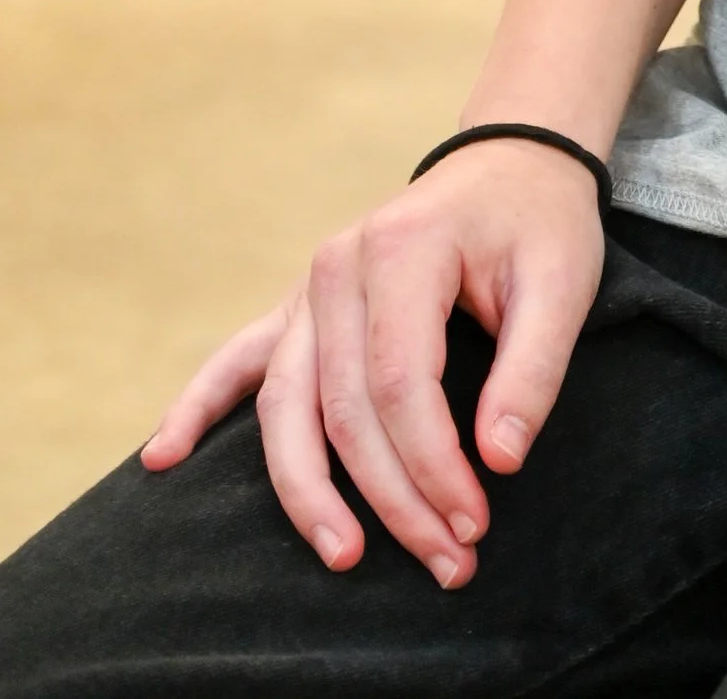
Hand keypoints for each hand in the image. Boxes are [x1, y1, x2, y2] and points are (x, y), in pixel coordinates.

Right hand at [140, 143, 605, 585]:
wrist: (507, 165)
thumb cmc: (538, 224)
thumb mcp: (563, 283)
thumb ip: (533, 371)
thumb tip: (499, 461)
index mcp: (403, 248)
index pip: (401, 384)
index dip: (433, 466)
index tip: (473, 522)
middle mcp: (340, 266)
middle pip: (345, 410)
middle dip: (393, 498)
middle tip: (445, 561)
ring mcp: (309, 287)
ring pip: (287, 407)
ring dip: (310, 492)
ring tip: (342, 556)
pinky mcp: (298, 308)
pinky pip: (236, 362)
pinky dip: (197, 408)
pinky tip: (163, 458)